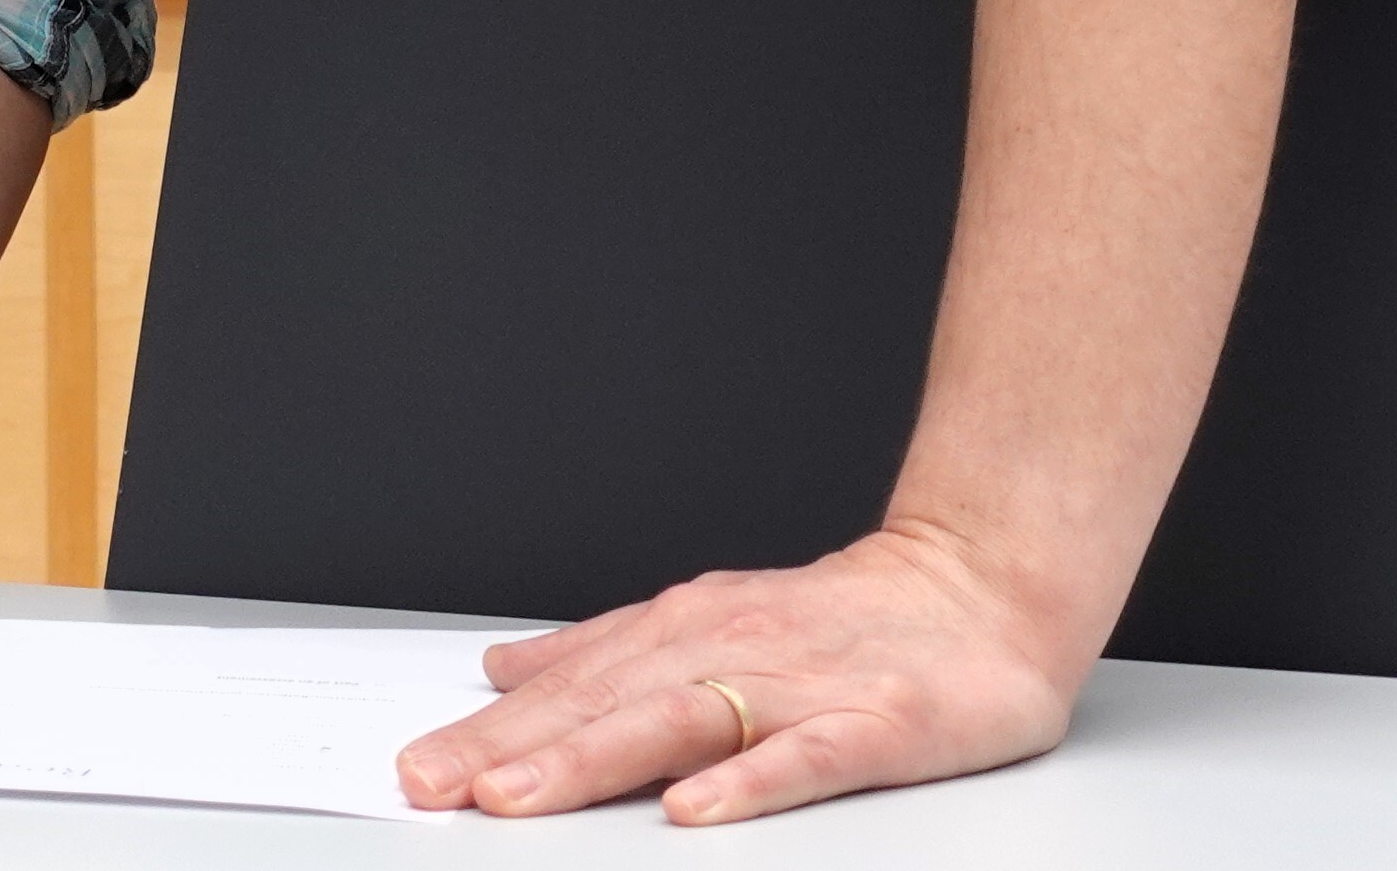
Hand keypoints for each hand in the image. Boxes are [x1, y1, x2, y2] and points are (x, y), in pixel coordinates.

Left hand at [392, 521, 1085, 824]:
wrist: (978, 587)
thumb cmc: (840, 621)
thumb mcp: (707, 624)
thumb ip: (608, 654)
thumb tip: (508, 669)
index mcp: (680, 632)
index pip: (566, 688)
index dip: (487, 728)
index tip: (417, 766)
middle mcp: (724, 649)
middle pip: (601, 706)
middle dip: (509, 748)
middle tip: (432, 784)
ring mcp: (798, 687)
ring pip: (677, 726)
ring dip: (591, 762)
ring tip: (519, 796)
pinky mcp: (875, 724)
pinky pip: (804, 758)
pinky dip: (747, 781)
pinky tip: (695, 808)